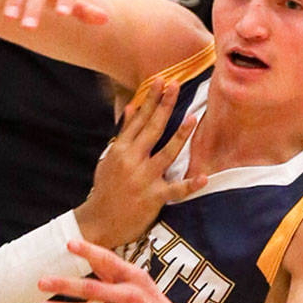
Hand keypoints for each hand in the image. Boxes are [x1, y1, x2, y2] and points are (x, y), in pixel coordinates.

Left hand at [38, 238, 188, 302]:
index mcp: (134, 278)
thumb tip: (87, 254)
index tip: (68, 244)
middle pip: (93, 288)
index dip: (89, 252)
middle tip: (41, 282)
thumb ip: (112, 272)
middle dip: (65, 285)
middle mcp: (131, 296)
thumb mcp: (138, 284)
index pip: (109, 261)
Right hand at [72, 78, 205, 248]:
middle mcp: (131, 161)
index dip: (150, 99)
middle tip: (175, 85)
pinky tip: (203, 177)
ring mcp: (143, 179)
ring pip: (166, 153)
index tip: (160, 81)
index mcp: (120, 150)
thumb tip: (132, 107)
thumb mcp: (109, 158)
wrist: (99, 221)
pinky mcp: (153, 198)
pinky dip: (190, 184)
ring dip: (180, 135)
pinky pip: (176, 190)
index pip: (138, 119)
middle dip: (164, 106)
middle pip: (152, 129)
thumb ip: (124, 133)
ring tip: (193, 118)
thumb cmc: (106, 188)